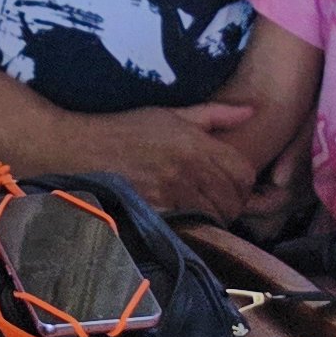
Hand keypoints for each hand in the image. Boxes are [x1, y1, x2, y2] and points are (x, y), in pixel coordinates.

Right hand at [74, 100, 259, 215]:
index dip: (246, 182)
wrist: (84, 149)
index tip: (236, 183)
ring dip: (217, 216)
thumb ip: (214, 114)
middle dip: (235, 202)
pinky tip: (188, 217)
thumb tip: (251, 111)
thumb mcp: (171, 113)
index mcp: (195, 142)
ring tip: (206, 209)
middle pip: (234, 198)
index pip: (243, 171)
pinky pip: (191, 224)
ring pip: (215, 215)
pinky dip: (196, 224)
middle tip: (224, 201)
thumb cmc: (127, 128)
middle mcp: (188, 168)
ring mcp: (173, 191)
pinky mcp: (157, 209)